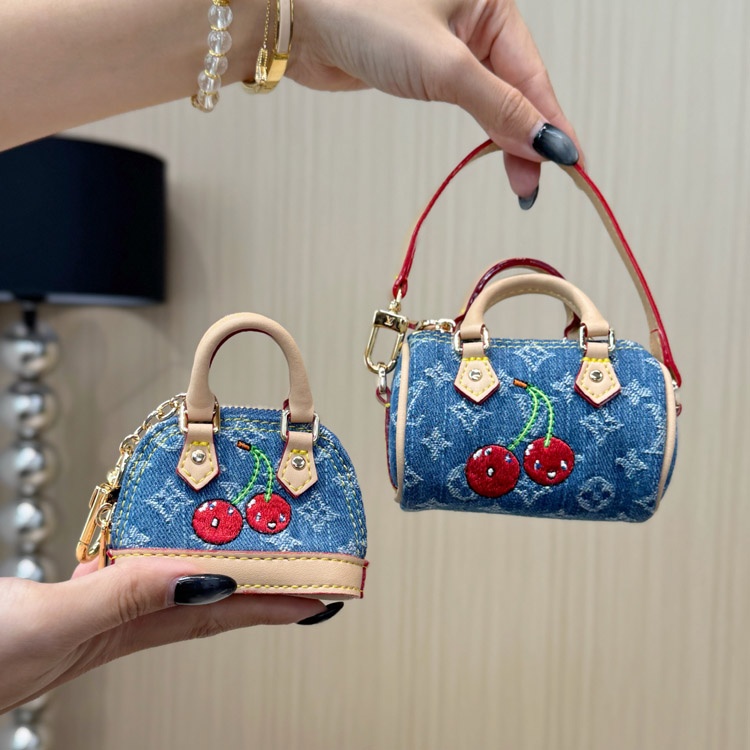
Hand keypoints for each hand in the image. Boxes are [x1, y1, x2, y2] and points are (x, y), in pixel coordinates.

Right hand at [0, 559, 329, 713]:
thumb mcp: (55, 625)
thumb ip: (120, 600)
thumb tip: (200, 579)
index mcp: (132, 629)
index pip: (223, 613)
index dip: (275, 603)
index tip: (321, 595)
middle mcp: (128, 618)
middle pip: (213, 597)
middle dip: (262, 582)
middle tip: (304, 561)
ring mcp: (104, 605)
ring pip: (178, 580)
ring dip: (217, 562)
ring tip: (251, 542)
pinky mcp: (78, 592)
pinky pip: (136, 566)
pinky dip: (159, 550)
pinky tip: (159, 537)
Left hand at [291, 0, 581, 204]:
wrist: (301, 20)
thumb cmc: (360, 13)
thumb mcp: (443, 66)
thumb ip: (498, 107)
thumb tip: (544, 141)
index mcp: (493, 2)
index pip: (535, 76)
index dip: (553, 126)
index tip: (571, 166)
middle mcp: (477, 20)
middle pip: (520, 90)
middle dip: (529, 139)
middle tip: (535, 184)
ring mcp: (452, 45)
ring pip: (495, 99)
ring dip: (507, 139)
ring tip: (520, 178)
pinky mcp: (428, 67)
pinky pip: (469, 101)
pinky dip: (483, 128)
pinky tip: (493, 149)